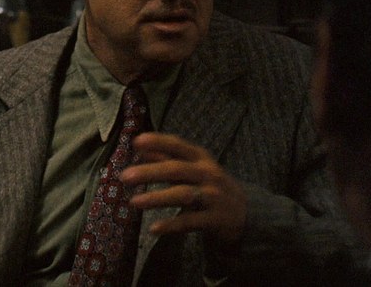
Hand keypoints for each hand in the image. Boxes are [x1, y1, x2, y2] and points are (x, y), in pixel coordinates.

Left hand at [119, 132, 246, 243]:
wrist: (245, 212)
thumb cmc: (209, 185)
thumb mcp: (191, 168)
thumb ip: (166, 158)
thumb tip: (139, 148)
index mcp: (200, 158)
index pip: (177, 146)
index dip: (158, 142)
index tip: (136, 142)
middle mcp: (208, 174)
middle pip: (176, 169)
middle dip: (150, 172)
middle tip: (125, 177)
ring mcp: (213, 196)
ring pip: (183, 195)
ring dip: (157, 198)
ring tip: (134, 202)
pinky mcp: (216, 219)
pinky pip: (191, 222)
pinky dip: (172, 225)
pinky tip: (153, 228)